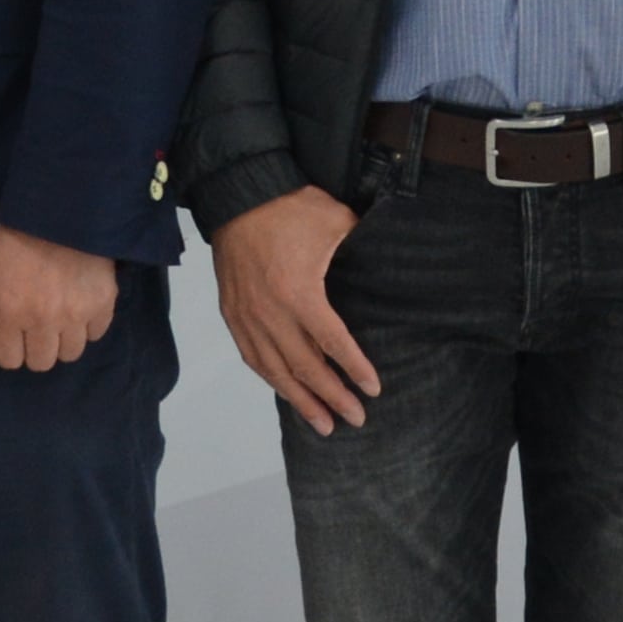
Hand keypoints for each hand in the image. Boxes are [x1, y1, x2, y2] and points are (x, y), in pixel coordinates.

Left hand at [0, 227, 121, 372]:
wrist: (59, 209)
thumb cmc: (14, 242)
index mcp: (8, 312)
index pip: (8, 360)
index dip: (9, 348)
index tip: (14, 332)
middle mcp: (42, 320)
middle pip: (41, 363)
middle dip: (36, 347)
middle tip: (38, 324)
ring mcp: (75, 314)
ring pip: (70, 354)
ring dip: (63, 340)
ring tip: (61, 316)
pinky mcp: (103, 303)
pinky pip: (96, 334)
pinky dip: (88, 325)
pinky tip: (81, 305)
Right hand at [213, 188, 380, 430]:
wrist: (239, 196)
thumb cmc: (291, 208)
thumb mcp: (336, 222)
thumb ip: (360, 249)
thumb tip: (389, 262)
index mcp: (300, 293)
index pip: (333, 343)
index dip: (355, 369)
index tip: (373, 390)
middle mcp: (271, 313)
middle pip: (305, 368)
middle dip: (332, 397)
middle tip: (355, 419)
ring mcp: (248, 317)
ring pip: (276, 371)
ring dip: (301, 401)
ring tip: (323, 425)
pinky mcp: (233, 315)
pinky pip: (253, 358)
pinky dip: (272, 380)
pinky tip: (287, 394)